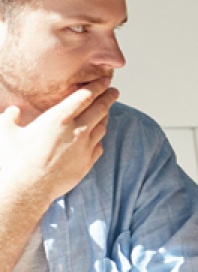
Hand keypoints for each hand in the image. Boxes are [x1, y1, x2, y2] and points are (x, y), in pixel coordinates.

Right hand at [0, 80, 119, 201]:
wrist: (26, 190)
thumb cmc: (14, 161)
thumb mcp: (6, 133)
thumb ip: (10, 117)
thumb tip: (12, 111)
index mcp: (58, 118)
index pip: (85, 97)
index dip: (97, 86)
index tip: (105, 81)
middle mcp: (76, 130)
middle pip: (100, 109)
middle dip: (108, 97)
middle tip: (114, 91)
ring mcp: (84, 148)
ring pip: (101, 127)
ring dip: (105, 117)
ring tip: (106, 112)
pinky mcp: (87, 163)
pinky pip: (98, 147)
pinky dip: (99, 139)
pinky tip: (97, 138)